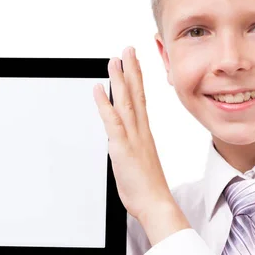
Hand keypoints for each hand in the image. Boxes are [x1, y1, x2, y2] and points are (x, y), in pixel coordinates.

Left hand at [93, 46, 177, 221]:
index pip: (141, 100)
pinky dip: (104, 103)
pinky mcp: (122, 147)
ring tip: (115, 60)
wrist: (156, 203)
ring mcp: (132, 137)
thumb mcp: (139, 163)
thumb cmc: (148, 188)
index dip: (138, 80)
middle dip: (131, 70)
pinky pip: (112, 121)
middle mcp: (140, 131)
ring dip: (119, 79)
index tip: (135, 64)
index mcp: (144, 134)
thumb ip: (132, 148)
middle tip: (127, 51)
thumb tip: (124, 143)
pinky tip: (98, 89)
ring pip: (125, 102)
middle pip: (135, 94)